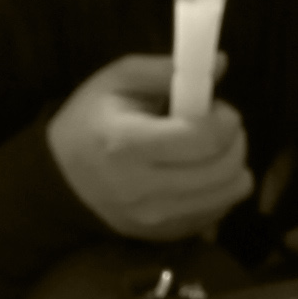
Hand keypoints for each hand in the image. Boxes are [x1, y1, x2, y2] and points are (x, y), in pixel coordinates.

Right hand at [47, 53, 249, 237]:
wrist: (62, 178)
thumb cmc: (92, 121)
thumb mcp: (117, 80)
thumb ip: (166, 70)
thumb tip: (221, 63)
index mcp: (128, 144)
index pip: (204, 138)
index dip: (224, 119)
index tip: (216, 108)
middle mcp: (143, 189)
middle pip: (224, 169)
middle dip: (234, 140)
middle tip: (218, 126)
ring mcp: (156, 219)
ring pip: (229, 194)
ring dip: (233, 165)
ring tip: (211, 149)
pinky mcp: (166, 235)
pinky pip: (218, 211)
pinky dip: (219, 189)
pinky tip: (199, 173)